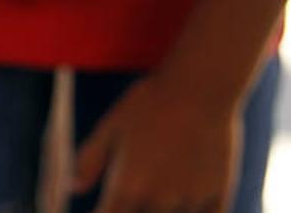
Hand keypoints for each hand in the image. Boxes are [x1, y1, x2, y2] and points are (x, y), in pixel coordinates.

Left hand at [74, 73, 242, 212]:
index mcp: (128, 186)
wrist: (199, 88)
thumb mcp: (109, 127)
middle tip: (129, 198)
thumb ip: (89, 161)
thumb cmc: (148, 103)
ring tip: (154, 201)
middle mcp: (159, 201)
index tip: (100, 209)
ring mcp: (191, 201)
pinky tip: (184, 207)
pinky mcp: (218, 195)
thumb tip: (72, 188)